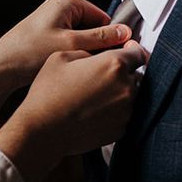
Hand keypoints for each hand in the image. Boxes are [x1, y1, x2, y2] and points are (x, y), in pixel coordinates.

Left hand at [0, 0, 131, 124]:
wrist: (1, 68)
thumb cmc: (29, 53)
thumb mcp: (71, 45)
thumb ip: (101, 38)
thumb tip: (126, 33)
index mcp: (67, 1)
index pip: (104, 18)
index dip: (110, 38)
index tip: (113, 56)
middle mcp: (61, 7)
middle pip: (95, 28)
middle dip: (96, 47)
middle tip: (91, 64)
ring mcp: (55, 21)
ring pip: (85, 40)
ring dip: (85, 54)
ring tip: (77, 67)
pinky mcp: (50, 36)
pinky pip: (73, 45)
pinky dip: (74, 57)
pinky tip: (69, 69)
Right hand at [0, 42, 145, 181]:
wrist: (43, 131)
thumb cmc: (48, 92)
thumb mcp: (60, 57)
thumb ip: (86, 51)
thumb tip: (96, 55)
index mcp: (113, 65)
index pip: (138, 52)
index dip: (131, 50)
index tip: (125, 51)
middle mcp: (125, 88)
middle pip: (133, 75)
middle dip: (119, 74)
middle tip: (96, 78)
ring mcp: (125, 111)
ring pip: (128, 96)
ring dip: (116, 94)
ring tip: (91, 97)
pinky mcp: (121, 130)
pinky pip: (122, 115)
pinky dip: (112, 112)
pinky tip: (91, 112)